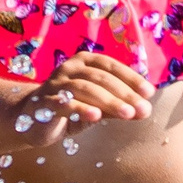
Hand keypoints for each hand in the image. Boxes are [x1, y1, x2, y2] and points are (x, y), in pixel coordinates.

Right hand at [21, 51, 154, 144]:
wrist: (32, 119)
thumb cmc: (71, 108)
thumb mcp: (97, 106)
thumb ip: (118, 106)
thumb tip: (145, 110)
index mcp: (84, 62)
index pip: (111, 66)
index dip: (132, 78)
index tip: (149, 93)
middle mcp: (69, 68)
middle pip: (101, 78)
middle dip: (125, 94)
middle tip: (144, 109)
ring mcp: (55, 84)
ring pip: (85, 89)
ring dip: (109, 101)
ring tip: (128, 114)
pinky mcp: (44, 102)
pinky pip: (64, 103)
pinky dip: (81, 108)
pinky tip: (96, 117)